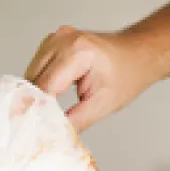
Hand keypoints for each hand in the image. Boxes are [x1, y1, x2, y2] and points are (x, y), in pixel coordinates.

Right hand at [26, 26, 160, 131]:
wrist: (137, 56)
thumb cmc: (127, 76)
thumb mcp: (103, 105)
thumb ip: (76, 120)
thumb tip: (53, 133)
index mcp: (77, 52)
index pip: (45, 86)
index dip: (38, 109)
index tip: (35, 128)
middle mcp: (63, 39)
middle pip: (34, 78)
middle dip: (37, 102)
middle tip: (43, 124)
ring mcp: (57, 37)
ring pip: (32, 72)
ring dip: (38, 93)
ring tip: (52, 109)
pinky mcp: (55, 40)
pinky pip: (38, 65)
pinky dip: (42, 82)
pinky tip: (54, 95)